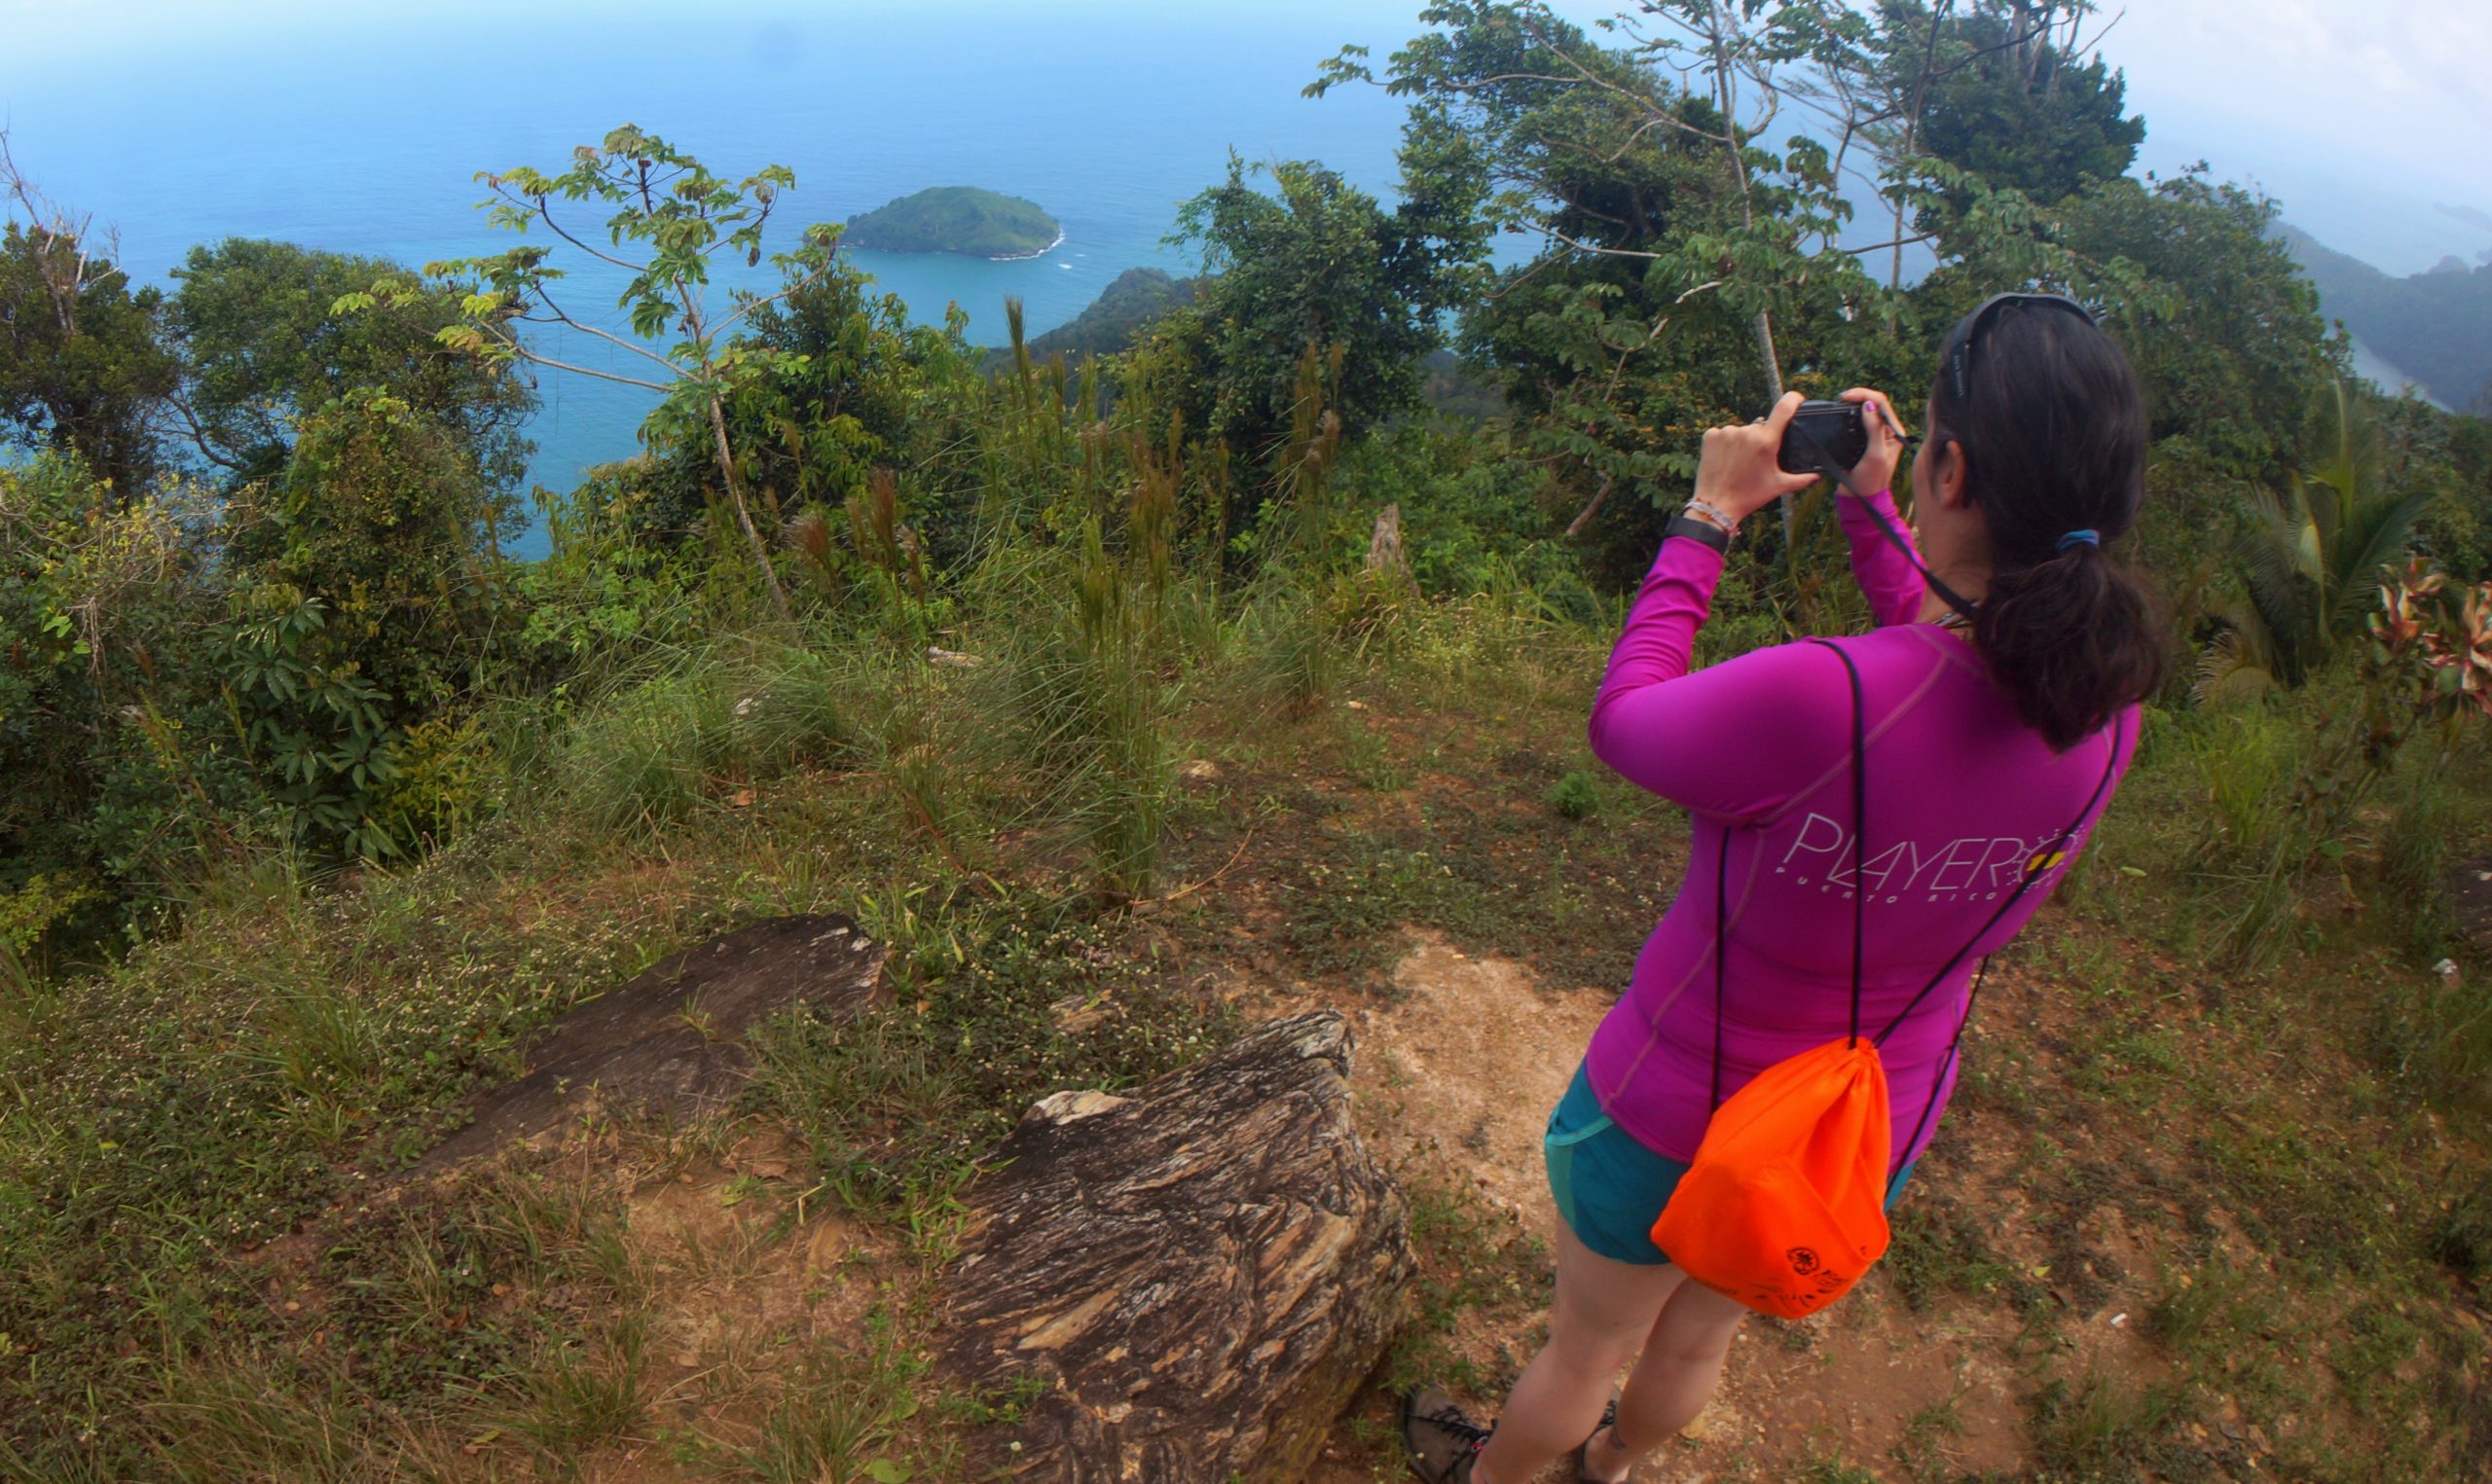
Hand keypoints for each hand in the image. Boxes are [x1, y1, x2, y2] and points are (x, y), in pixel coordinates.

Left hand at [1694, 392, 1821, 523]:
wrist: (1716, 505)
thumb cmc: (1749, 496)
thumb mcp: (1778, 486)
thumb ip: (1802, 479)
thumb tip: (1817, 477)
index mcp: (1766, 441)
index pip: (1784, 408)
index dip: (1793, 399)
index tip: (1797, 399)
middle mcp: (1747, 432)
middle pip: (1761, 427)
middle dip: (1761, 439)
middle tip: (1756, 460)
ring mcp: (1727, 432)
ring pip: (1741, 431)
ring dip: (1742, 442)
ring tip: (1738, 463)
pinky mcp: (1710, 436)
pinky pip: (1723, 434)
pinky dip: (1725, 443)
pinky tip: (1724, 459)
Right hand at [1837, 387, 1909, 495]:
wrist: (1859, 499)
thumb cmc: (1871, 481)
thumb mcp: (1875, 455)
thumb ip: (1874, 429)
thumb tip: (1868, 405)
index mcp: (1894, 432)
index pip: (1881, 403)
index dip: (1864, 395)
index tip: (1846, 397)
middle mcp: (1886, 431)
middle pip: (1873, 403)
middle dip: (1858, 397)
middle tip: (1840, 399)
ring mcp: (1873, 435)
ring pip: (1863, 411)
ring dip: (1852, 405)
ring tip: (1839, 404)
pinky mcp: (1861, 441)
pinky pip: (1855, 422)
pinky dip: (1847, 415)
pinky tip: (1839, 415)